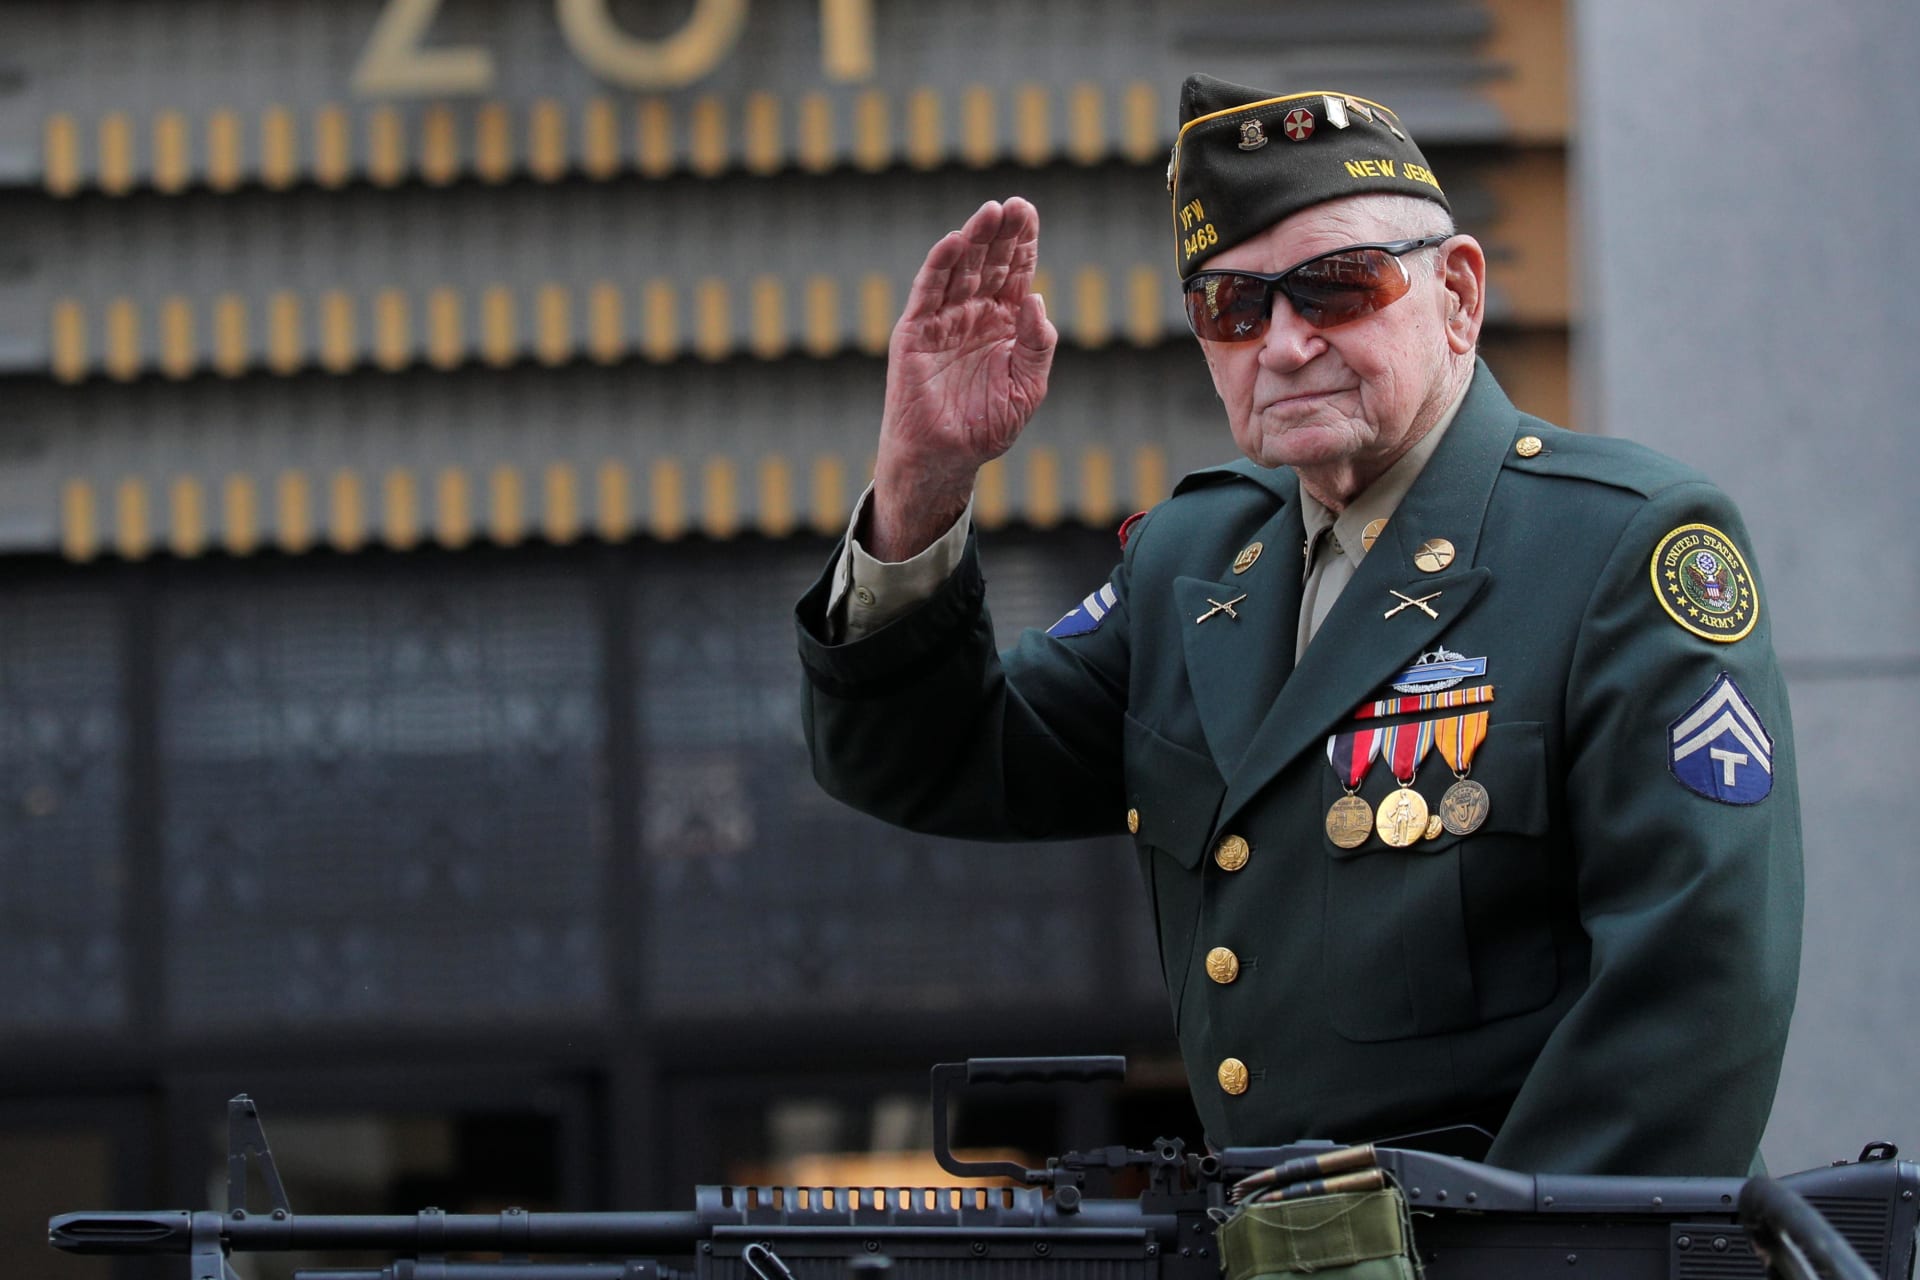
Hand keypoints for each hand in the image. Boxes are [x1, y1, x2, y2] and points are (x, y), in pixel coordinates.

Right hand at [869, 198, 1056, 560]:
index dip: (1022, 242)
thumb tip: (1037, 300)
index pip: (1014, 273)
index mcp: (1003, 325)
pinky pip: (927, 293)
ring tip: (989, 212)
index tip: (1028, 212)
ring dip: (973, 240)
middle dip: (1001, 233)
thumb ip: (1037, 347)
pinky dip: (938, 266)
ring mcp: (943, 321)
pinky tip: (952, 241)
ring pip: (959, 270)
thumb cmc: (986, 427)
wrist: (944, 458)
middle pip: (988, 262)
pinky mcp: (914, 333)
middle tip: (1014, 204)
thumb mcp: (1027, 388)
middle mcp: (973, 315)